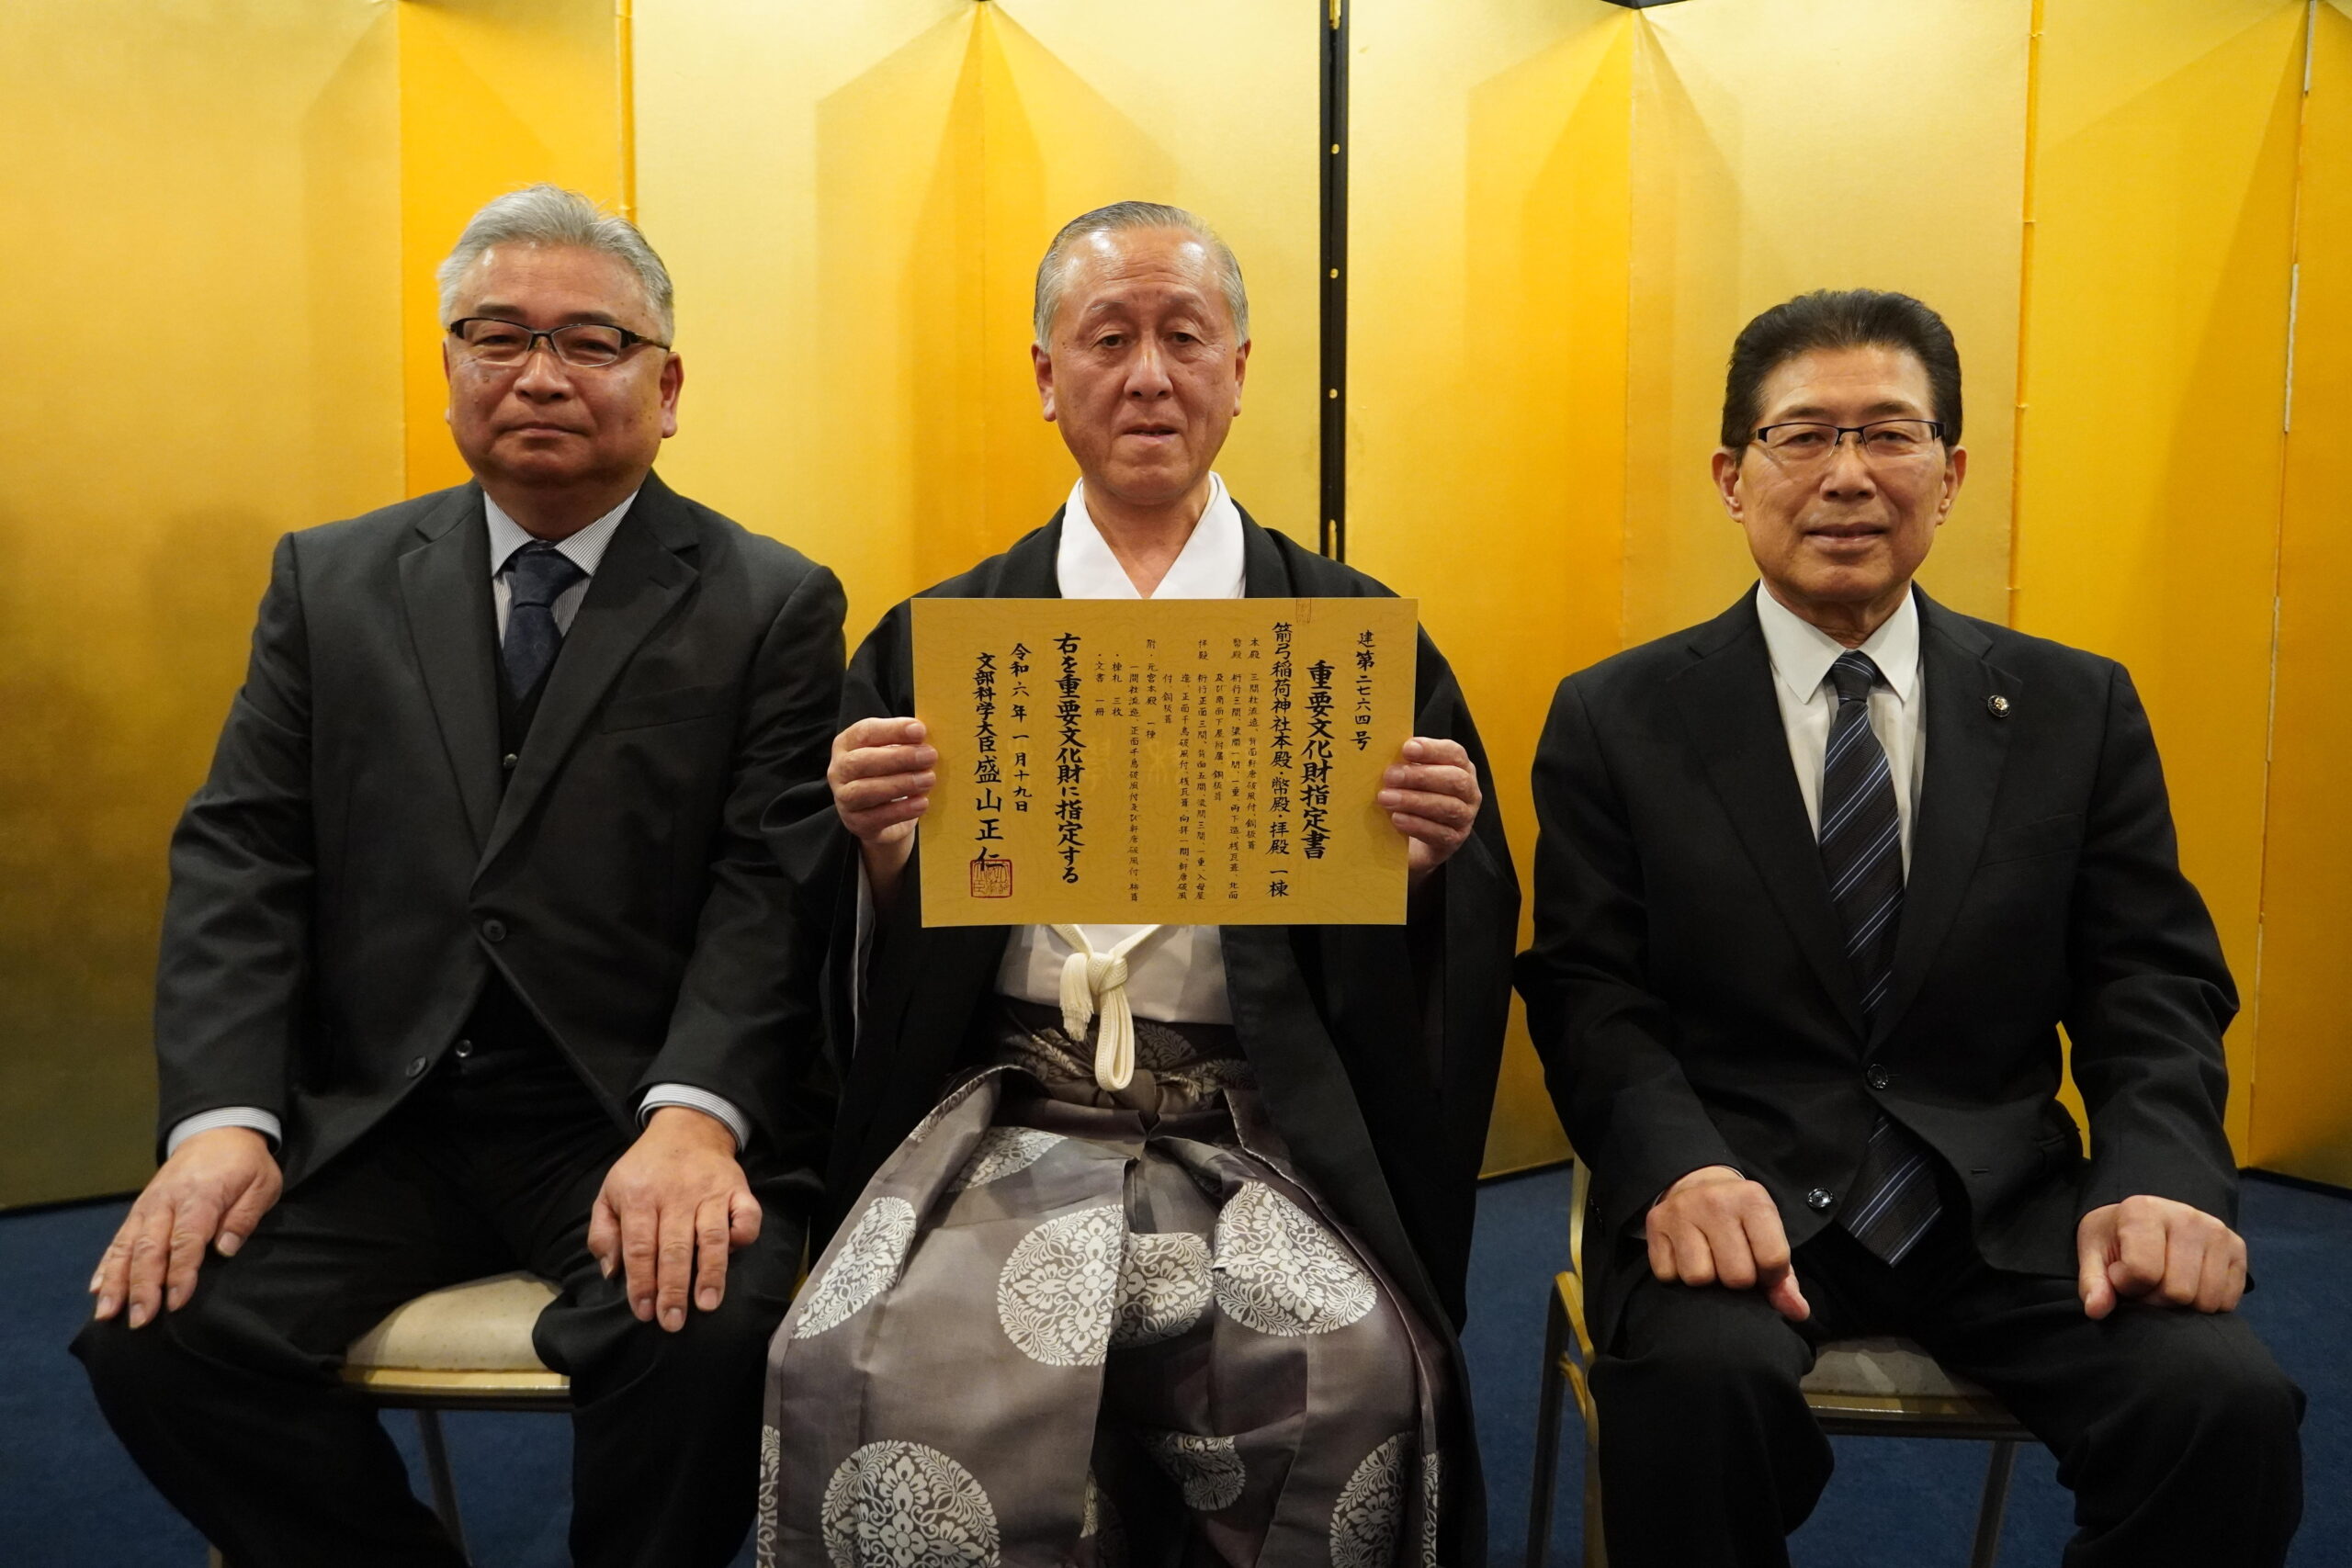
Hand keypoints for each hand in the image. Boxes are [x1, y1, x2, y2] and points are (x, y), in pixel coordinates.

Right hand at [90, 1127, 280, 1328]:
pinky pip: (119, 1239)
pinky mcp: (139, 1210)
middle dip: (142, 1287)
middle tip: (139, 1321)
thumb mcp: (262, 1184)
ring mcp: (148, 1206)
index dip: (180, 1273)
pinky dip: (106, 1265)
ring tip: (107, 1314)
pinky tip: (97, 1289)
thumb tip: (226, 1249)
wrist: (217, 1132)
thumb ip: (245, 1216)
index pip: (187, 1239)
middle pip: (150, 1248)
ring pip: (127, 1247)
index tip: (177, 1303)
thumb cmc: (244, 1164)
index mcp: (199, 1196)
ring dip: (116, 1282)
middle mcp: (166, 1202)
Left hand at [588, 1107, 760, 1331]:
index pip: (639, 1247)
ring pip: (712, 1236)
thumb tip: (611, 1272)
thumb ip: (603, 1232)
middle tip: (672, 1322)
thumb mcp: (610, 1192)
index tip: (643, 1313)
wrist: (686, 1127)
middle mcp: (676, 1195)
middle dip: (673, 1289)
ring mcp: (711, 1191)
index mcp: (640, 1196)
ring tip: (706, 1304)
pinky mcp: (738, 1189)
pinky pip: (747, 1215)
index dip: (641, 1283)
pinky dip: (744, 1234)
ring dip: (710, 1273)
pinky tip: (736, 1253)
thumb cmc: (644, 1169)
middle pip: (674, 1248)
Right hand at [828, 717, 933, 906]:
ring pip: (864, 791)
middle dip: (896, 758)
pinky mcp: (854, 826)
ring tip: (930, 780)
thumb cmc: (897, 774)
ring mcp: (843, 800)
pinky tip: (923, 804)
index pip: (864, 732)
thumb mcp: (901, 755)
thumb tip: (937, 730)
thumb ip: (911, 742)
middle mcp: (839, 771)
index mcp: (848, 744)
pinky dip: (900, 810)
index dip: (891, 730)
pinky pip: (874, 819)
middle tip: (931, 756)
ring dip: (899, 784)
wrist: (886, 818)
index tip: (920, 729)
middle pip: (859, 763)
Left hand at [1379, 737, 1480, 888]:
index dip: (1432, 750)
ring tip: (1387, 799)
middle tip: (1390, 776)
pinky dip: (1416, 825)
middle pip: (1454, 780)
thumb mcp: (1411, 778)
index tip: (1406, 749)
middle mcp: (1468, 791)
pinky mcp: (1454, 840)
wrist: (1415, 839)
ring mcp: (1464, 817)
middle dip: (1420, 776)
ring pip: (1447, 807)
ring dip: (1414, 801)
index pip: (1454, 753)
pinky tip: (1397, 819)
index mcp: (1460, 767)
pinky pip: (1439, 833)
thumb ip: (1405, 764)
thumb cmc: (1413, 797)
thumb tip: (1382, 753)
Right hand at [1645, 1165, 1809, 1322]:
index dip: (1771, 1277)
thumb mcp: (1768, 1237)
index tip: (1763, 1270)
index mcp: (1752, 1199)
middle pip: (1735, 1276)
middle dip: (1738, 1281)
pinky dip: (1678, 1275)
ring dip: (1707, 1279)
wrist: (1697, 1184)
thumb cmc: (1740, 1220)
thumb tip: (1797, 1313)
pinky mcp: (1655, 1223)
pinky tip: (1686, 1257)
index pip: (1772, 1259)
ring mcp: (1681, 1211)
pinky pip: (1668, 1274)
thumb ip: (1784, 1278)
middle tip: (1733, 1265)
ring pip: (1698, 1277)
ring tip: (1710, 1262)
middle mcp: (1715, 1201)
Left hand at [2076, 1195, 2246, 1318]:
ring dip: (2182, 1304)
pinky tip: (2190, 1283)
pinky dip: (2206, 1303)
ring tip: (2165, 1281)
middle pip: (2178, 1291)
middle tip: (2145, 1283)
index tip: (2119, 1273)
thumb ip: (2093, 1282)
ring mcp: (2217, 1231)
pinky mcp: (2238, 1248)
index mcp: (2144, 1211)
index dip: (2126, 1285)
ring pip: (2205, 1300)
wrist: (2146, 1218)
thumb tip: (2096, 1310)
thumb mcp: (2093, 1253)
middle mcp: (2187, 1216)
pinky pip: (2228, 1300)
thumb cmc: (2117, 1238)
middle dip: (2155, 1298)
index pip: (2143, 1272)